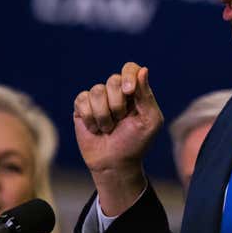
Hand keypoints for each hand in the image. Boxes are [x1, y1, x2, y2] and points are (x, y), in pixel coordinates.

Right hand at [73, 62, 162, 214]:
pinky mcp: (82, 107)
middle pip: (113, 80)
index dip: (128, 76)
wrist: (115, 163)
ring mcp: (98, 98)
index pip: (130, 69)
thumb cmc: (136, 142)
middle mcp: (116, 91)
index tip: (129, 92)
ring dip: (104, 115)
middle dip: (117, 105)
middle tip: (120, 121)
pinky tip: (95, 128)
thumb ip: (146, 96)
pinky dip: (90, 118)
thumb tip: (143, 70)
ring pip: (96, 91)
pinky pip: (82, 100)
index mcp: (135, 91)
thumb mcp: (150, 121)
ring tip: (108, 128)